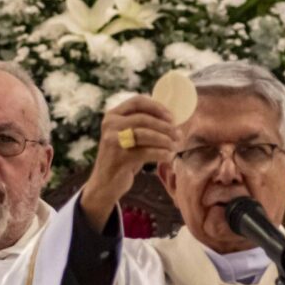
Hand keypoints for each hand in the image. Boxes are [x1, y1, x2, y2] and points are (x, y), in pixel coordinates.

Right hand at [80, 96, 177, 231]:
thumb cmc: (122, 157)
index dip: (157, 107)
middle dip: (165, 126)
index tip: (172, 117)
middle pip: (144, 119)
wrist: (105, 183)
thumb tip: (172, 120)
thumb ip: (141, 126)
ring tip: (176, 146)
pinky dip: (161, 153)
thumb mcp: (127, 137)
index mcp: (112, 115)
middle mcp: (110, 125)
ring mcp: (113, 141)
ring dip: (165, 140)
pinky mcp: (119, 158)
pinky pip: (146, 152)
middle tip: (179, 134)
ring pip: (145, 134)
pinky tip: (169, 157)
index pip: (137, 101)